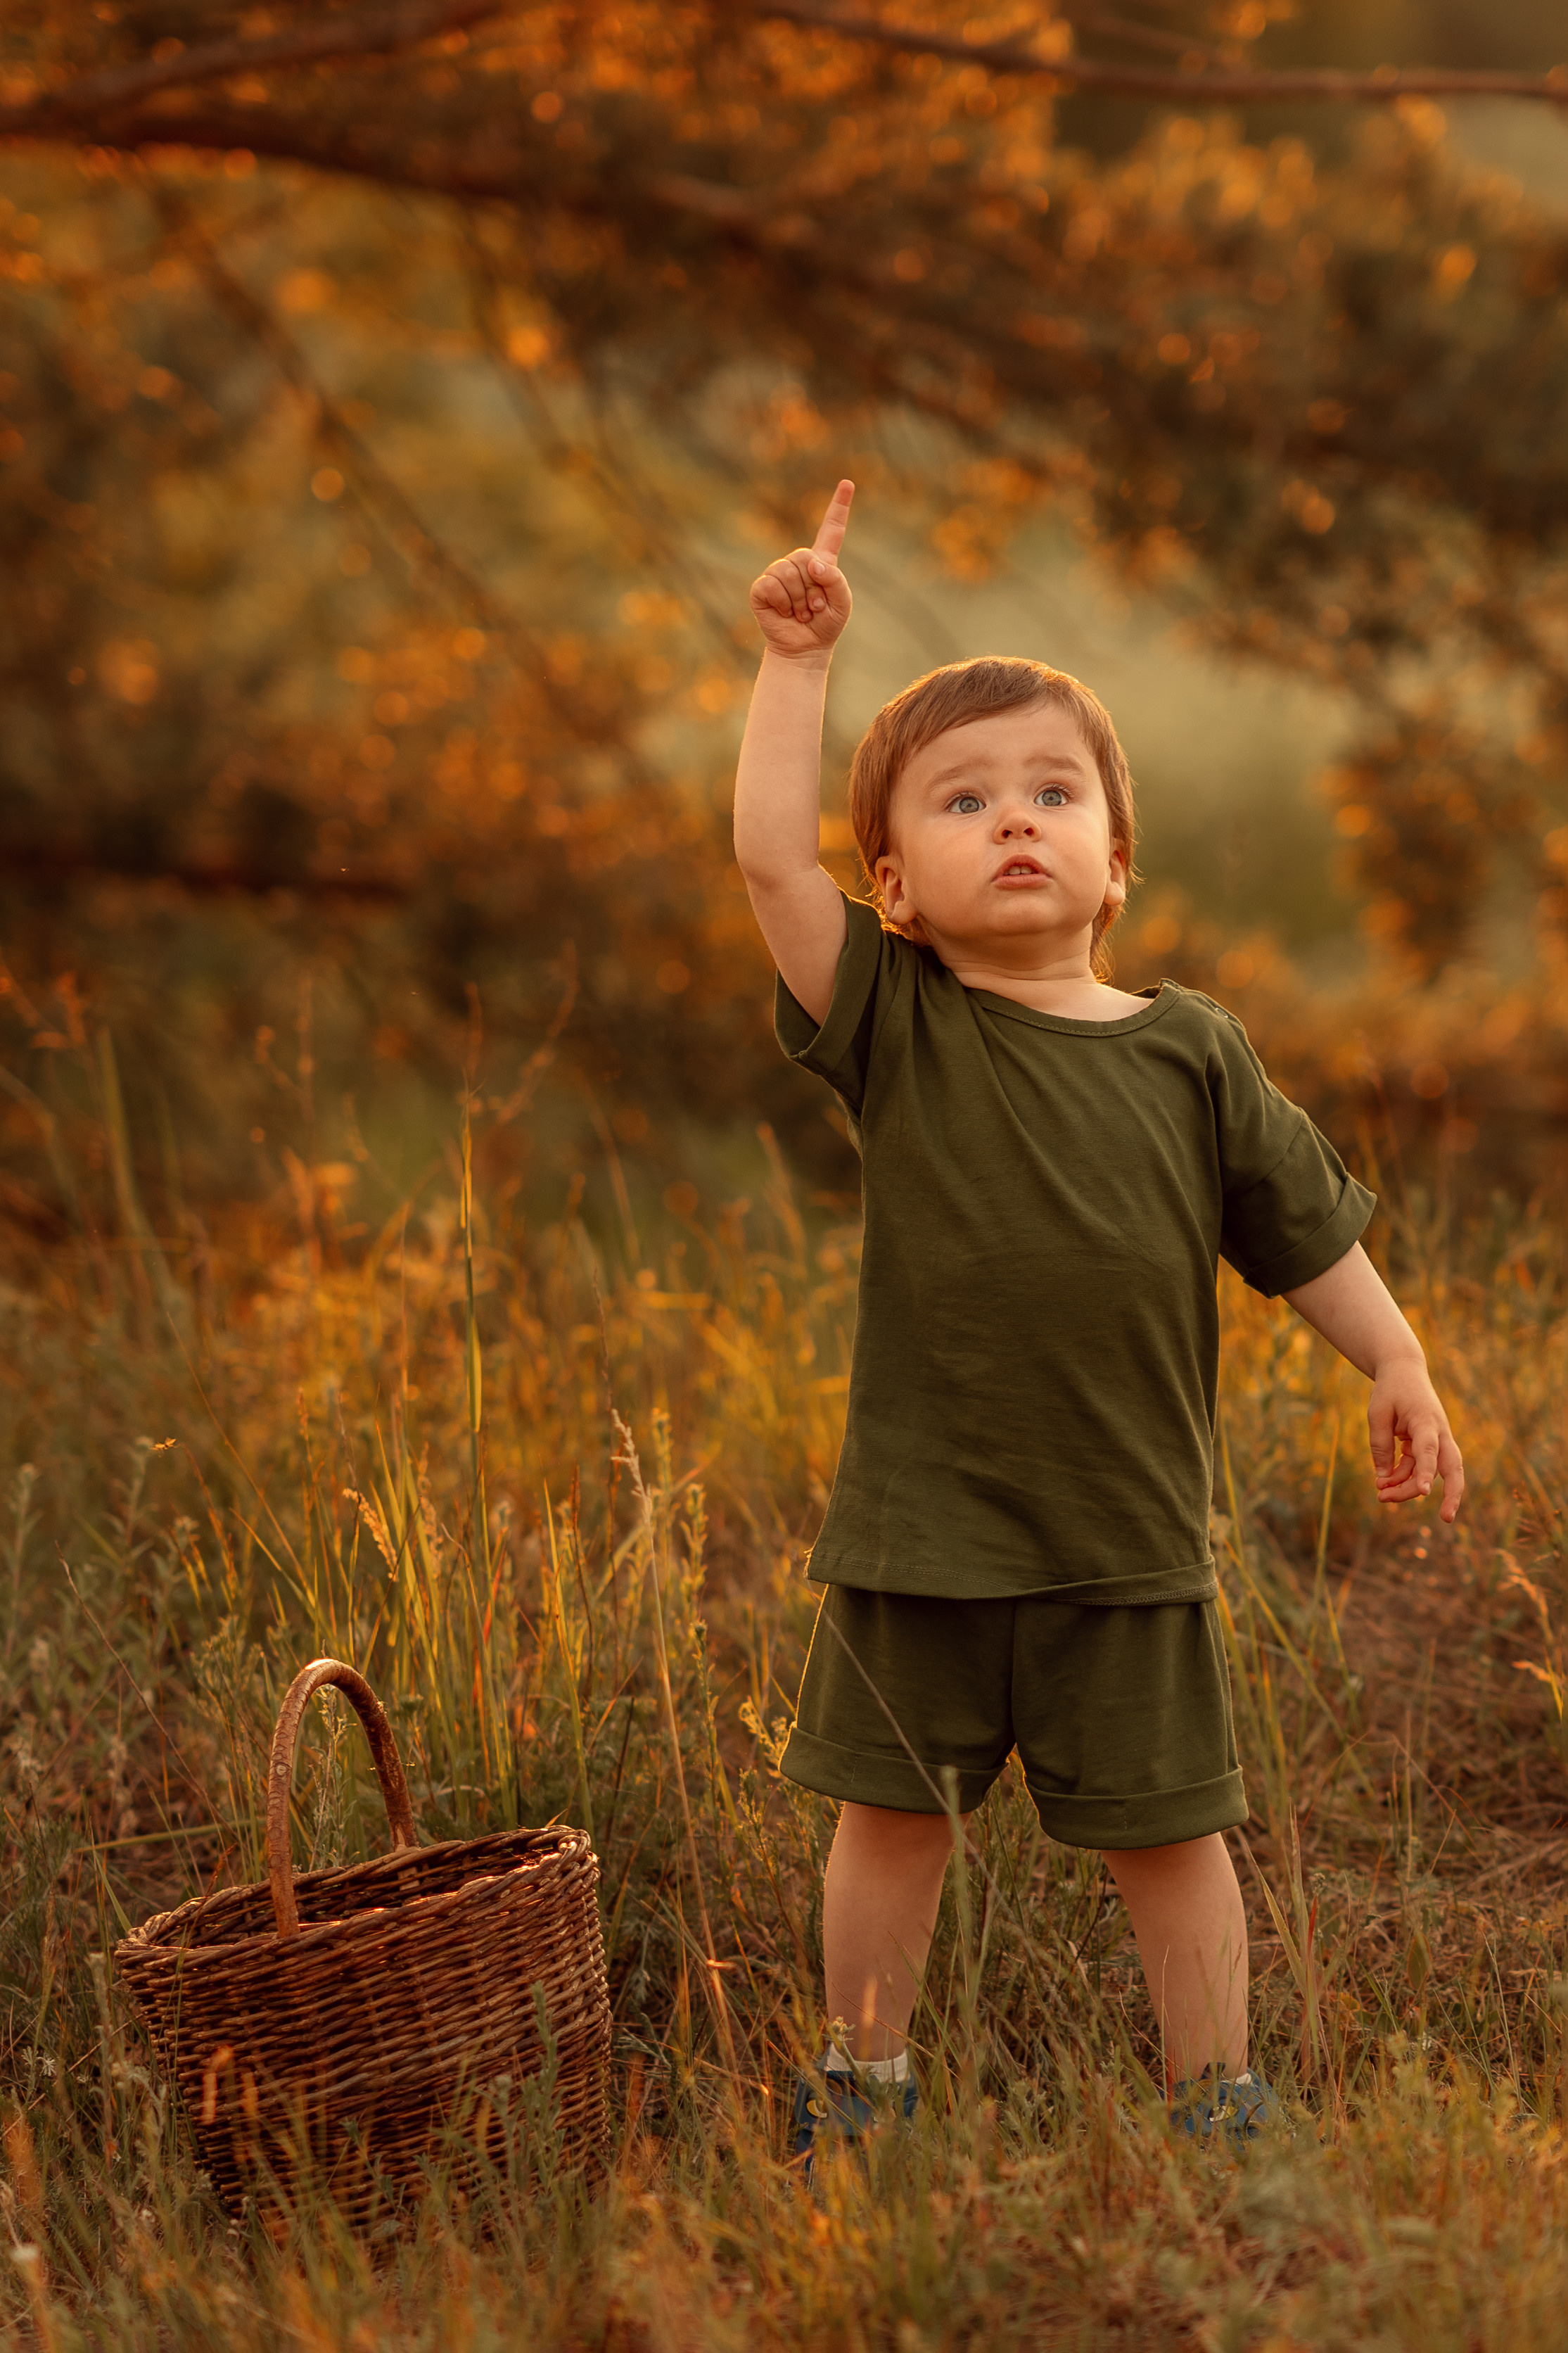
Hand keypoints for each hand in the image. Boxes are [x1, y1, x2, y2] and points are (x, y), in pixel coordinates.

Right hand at [748, 478, 853, 660]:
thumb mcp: (842, 602)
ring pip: (788, 571)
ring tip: (801, 613)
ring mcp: (777, 573)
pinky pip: (772, 585)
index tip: (847, 483)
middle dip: (813, 587)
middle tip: (814, 608)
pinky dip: (783, 603)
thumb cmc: (826, 624)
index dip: (839, 506)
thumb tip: (811, 564)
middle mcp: (798, 563)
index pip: (832, 529)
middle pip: (805, 556)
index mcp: (822, 562)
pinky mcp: (761, 588)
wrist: (804, 649)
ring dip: (799, 599)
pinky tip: (785, 613)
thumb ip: (835, 579)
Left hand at [1368, 1356, 1464, 1520]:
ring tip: (1381, 1497)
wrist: (1404, 1371)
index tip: (1425, 1493)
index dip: (1426, 1472)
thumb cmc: (1390, 1390)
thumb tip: (1383, 1479)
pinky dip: (1403, 1477)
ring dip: (1408, 1488)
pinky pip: (1418, 1468)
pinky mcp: (1427, 1445)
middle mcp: (1438, 1433)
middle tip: (1446, 1519)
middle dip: (1453, 1495)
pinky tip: (1385, 1484)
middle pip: (1453, 1468)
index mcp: (1426, 1421)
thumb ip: (1380, 1445)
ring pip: (1431, 1472)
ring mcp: (1436, 1441)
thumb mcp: (1377, 1414)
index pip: (1429, 1451)